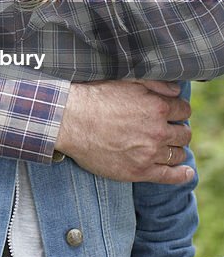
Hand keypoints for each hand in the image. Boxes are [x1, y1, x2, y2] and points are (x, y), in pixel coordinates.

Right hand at [56, 80, 192, 183]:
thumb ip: (156, 84)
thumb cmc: (96, 97)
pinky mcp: (140, 171)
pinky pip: (170, 176)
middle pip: (184, 133)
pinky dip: (182, 174)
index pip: (183, 110)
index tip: (170, 113)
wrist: (70, 120)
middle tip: (166, 129)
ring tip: (166, 146)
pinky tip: (186, 171)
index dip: (177, 111)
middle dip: (178, 130)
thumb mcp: (126, 81)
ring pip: (178, 153)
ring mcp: (150, 153)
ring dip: (176, 148)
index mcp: (157, 107)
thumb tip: (177, 91)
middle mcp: (157, 131)